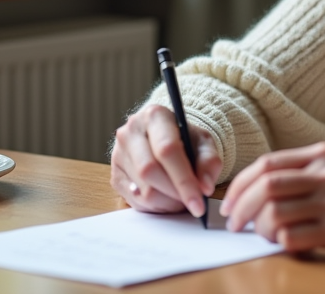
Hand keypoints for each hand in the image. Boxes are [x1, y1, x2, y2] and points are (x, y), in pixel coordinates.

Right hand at [111, 104, 220, 218]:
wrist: (165, 138)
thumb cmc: (185, 139)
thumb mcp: (203, 143)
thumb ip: (209, 162)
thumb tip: (205, 187)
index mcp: (155, 116)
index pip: (167, 150)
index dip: (184, 180)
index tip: (199, 203)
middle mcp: (131, 132)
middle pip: (150, 171)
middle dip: (175, 193)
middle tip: (192, 203)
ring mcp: (119, 154)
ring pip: (142, 190)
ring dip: (167, 203)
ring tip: (181, 199)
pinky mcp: (115, 175)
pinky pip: (134, 201)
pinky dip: (155, 207)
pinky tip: (167, 199)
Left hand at [219, 142, 324, 251]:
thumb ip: (302, 167)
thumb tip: (259, 184)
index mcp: (321, 154)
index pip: (267, 165)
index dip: (241, 184)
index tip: (230, 201)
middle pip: (265, 187)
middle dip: (240, 206)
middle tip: (233, 222)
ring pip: (274, 213)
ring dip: (257, 227)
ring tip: (258, 233)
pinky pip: (293, 238)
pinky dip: (278, 242)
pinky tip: (281, 242)